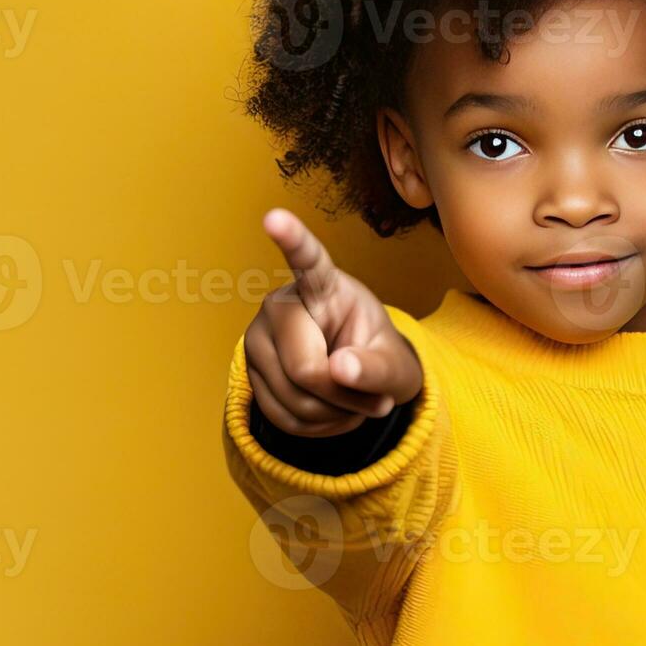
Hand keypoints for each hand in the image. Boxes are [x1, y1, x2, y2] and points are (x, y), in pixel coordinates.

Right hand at [244, 209, 425, 437]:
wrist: (354, 380)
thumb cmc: (378, 358)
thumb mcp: (396, 367)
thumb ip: (377, 368)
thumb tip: (339, 370)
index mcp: (322, 287)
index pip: (308, 261)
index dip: (291, 240)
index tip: (274, 218)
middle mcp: (279, 306)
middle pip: (305, 368)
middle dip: (343, 396)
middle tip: (371, 398)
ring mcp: (257, 340)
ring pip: (293, 400)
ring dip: (332, 415)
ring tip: (349, 400)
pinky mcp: (248, 373)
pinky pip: (281, 418)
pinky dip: (314, 427)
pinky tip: (328, 410)